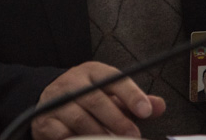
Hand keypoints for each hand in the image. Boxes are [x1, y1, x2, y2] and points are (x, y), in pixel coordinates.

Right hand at [31, 61, 165, 139]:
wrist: (48, 99)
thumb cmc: (87, 96)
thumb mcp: (110, 93)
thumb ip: (134, 100)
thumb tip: (159, 106)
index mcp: (92, 72)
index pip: (114, 80)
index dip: (131, 95)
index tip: (146, 111)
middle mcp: (73, 83)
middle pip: (96, 100)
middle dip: (117, 120)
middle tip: (133, 135)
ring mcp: (56, 102)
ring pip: (80, 119)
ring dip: (99, 134)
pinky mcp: (45, 122)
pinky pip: (62, 134)